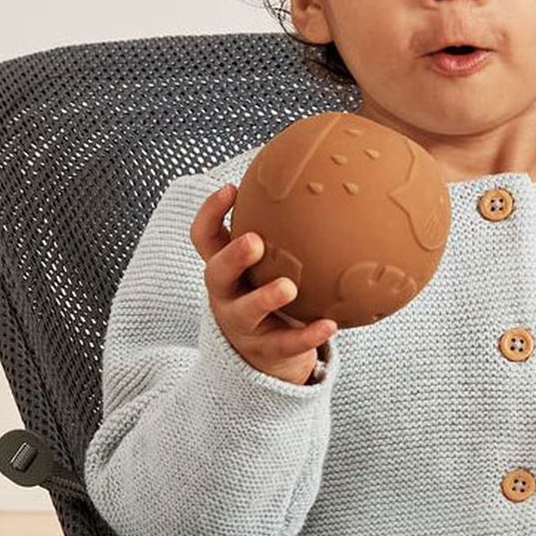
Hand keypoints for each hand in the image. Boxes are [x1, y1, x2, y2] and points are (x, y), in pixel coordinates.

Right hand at [191, 182, 337, 384]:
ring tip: (289, 287)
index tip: (231, 189)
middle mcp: (226, 295)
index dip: (211, 213)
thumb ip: (282, 232)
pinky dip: (308, 335)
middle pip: (216, 274)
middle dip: (233, 256)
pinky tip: (331, 324)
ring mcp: (243, 326)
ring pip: (246, 312)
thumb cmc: (271, 296)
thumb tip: (322, 178)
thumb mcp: (268, 265)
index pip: (204, 238)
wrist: (267, 357)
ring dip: (265, 298)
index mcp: (225, 270)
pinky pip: (287, 344)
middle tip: (253, 241)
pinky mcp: (267, 351)